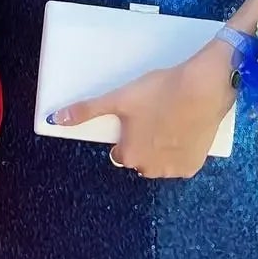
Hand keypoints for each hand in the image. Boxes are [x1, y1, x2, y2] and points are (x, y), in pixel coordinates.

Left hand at [49, 39, 235, 179]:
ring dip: (162, 148)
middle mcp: (149, 169)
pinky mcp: (194, 165)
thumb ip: (87, 111)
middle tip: (154, 116)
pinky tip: (183, 130)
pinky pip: (182, 161)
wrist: (202, 89)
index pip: (119, 151)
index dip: (127, 133)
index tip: (137, 117)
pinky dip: (181, 150)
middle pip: (140, 158)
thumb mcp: (119, 98)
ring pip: (161, 162)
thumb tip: (54, 119)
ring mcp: (174, 169)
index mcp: (129, 155)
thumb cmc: (159, 92)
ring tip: (169, 121)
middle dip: (144, 142)